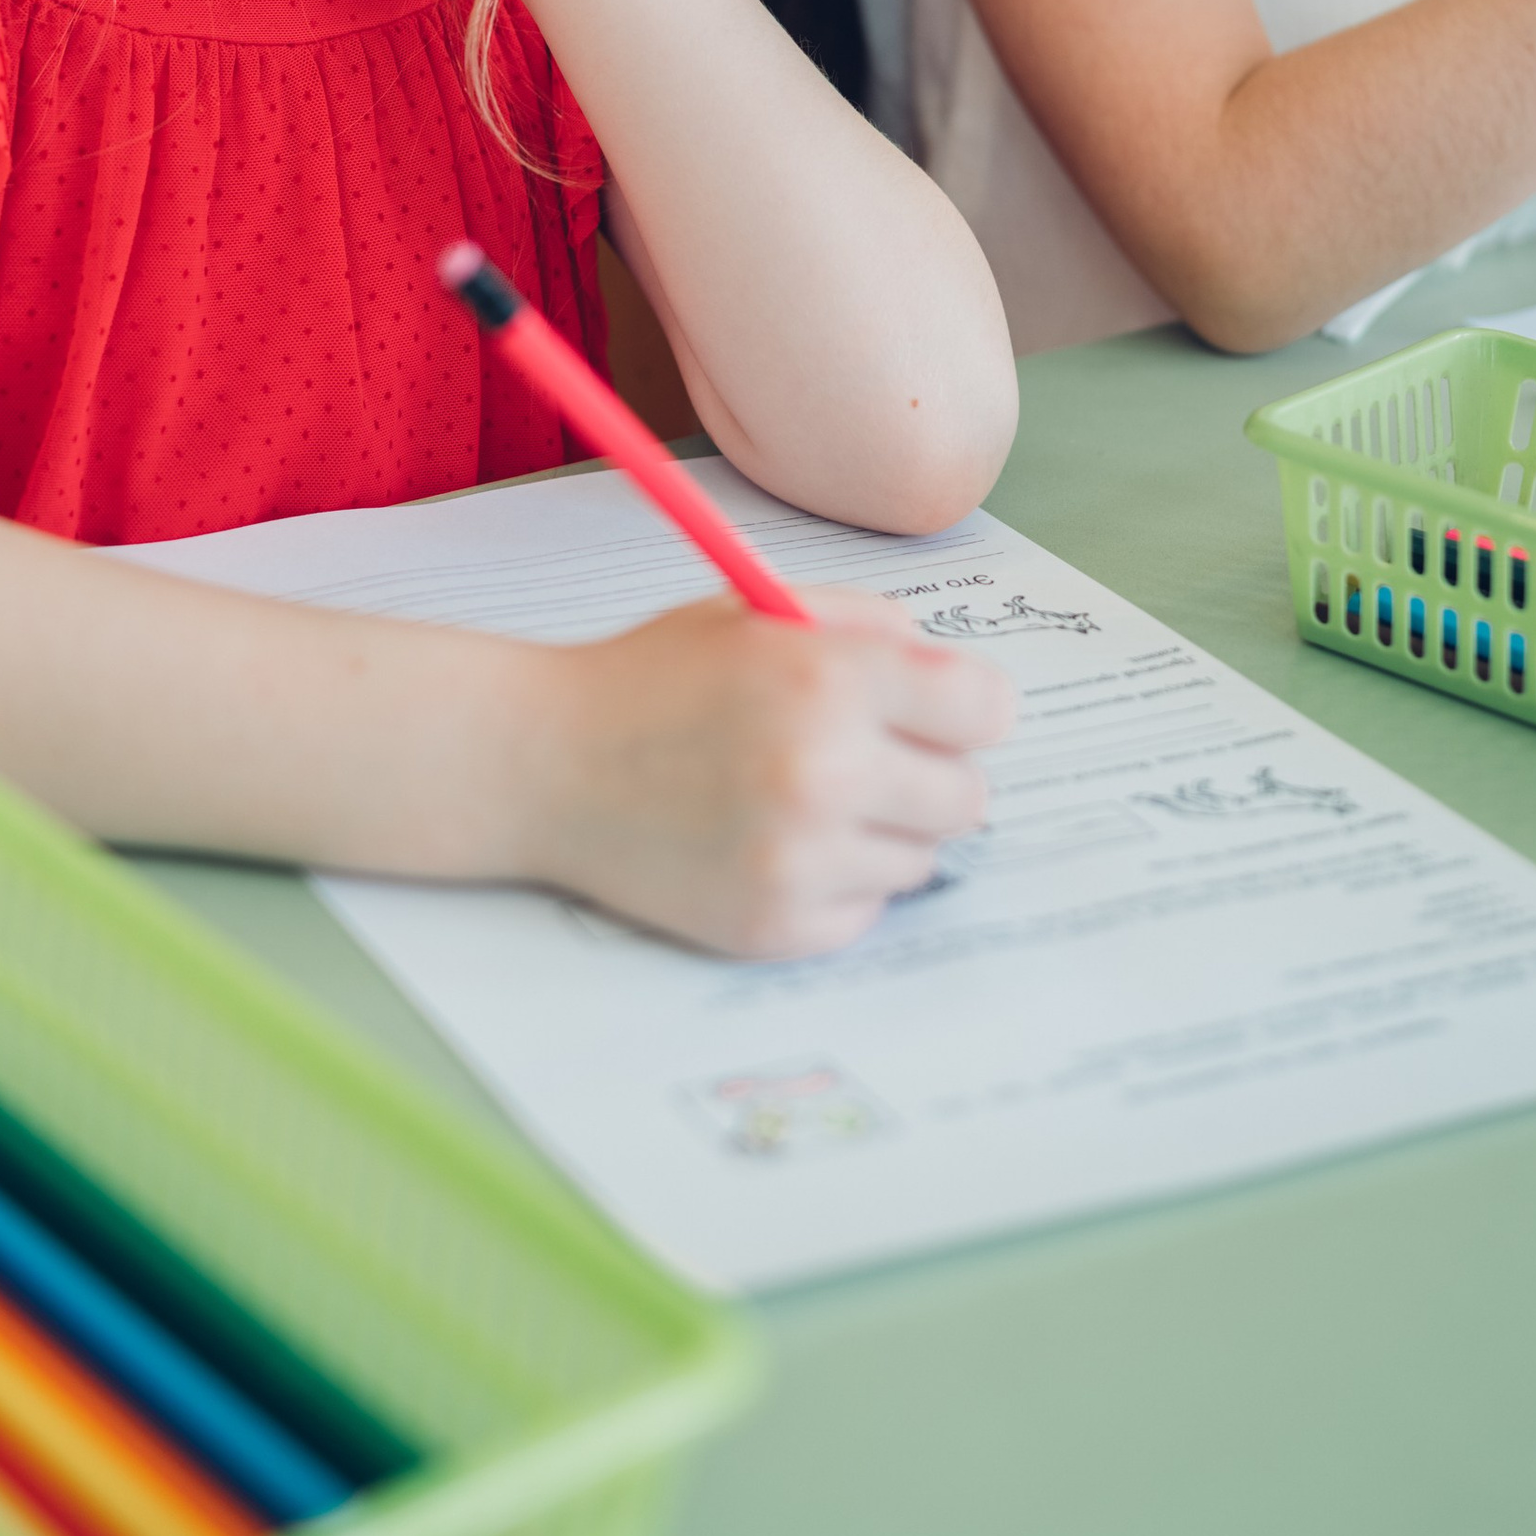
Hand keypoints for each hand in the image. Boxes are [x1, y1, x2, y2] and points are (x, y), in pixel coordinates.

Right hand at [532, 588, 1016, 956]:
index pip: (987, 709)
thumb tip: (961, 682)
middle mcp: (825, 771)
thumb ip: (870, 624)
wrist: (548, 762)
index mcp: (829, 677)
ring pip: (921, 859)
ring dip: (881, 831)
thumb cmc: (657, 676)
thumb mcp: (760, 609)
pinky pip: (867, 910)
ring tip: (804, 797)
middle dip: (928, 772)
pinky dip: (837, 882)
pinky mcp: (775, 926)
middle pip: (968, 797)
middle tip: (868, 757)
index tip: (935, 711)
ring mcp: (800, 859)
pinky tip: (774, 842)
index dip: (963, 706)